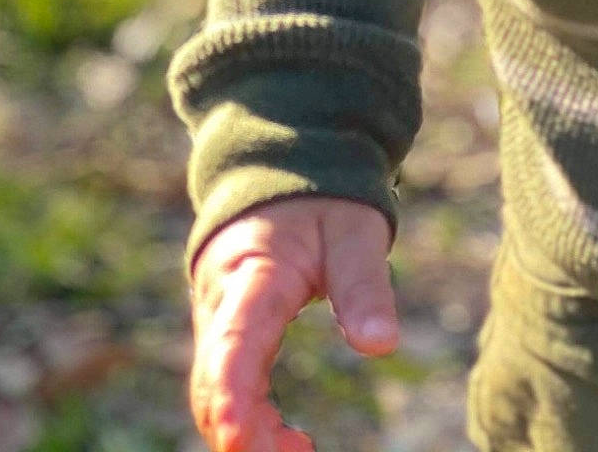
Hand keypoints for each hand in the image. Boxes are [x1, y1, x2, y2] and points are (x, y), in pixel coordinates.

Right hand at [189, 196, 398, 451]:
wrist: (282, 173)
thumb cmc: (322, 201)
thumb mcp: (355, 230)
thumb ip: (364, 284)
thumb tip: (381, 346)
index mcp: (254, 272)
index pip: (235, 338)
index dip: (232, 390)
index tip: (237, 435)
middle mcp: (222, 302)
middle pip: (216, 380)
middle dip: (243, 431)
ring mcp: (218, 321)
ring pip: (216, 391)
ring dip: (248, 432)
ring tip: (300, 451)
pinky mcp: (226, 335)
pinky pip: (227, 386)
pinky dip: (250, 420)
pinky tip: (288, 441)